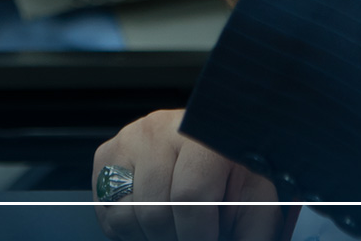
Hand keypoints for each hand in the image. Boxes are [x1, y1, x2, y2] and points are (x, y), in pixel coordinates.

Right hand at [94, 110, 299, 240]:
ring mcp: (128, 140)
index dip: (197, 235)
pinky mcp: (106, 156)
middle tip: (191, 232)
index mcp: (201, 135)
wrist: (210, 144)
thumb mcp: (254, 199)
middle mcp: (159, 130)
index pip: (189, 198)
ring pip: (125, 215)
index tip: (207, 240)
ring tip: (173, 222)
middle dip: (175, 237)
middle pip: (155, 212)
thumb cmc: (233, 174)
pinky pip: (106, 211)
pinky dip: (127, 226)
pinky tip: (150, 214)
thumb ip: (251, 233)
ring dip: (149, 234)